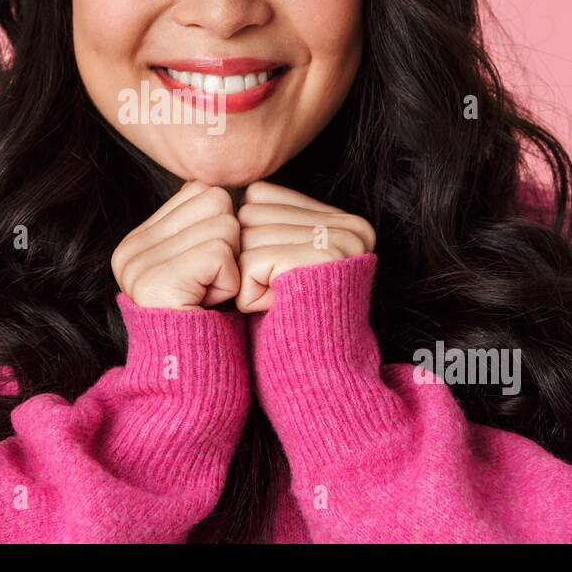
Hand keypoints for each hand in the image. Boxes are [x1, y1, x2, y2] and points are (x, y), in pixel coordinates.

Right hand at [111, 180, 241, 309]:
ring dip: (231, 266)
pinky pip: (221, 254)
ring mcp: (140, 266)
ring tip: (207, 292)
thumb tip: (203, 186)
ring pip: (225, 227)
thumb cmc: (200, 312)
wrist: (189, 370)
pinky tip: (208, 301)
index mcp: (135, 240)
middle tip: (210, 278)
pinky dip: (229, 282)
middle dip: (229, 241)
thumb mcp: (191, 262)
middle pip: (216, 201)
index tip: (205, 264)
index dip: (218, 224)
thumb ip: (191, 223)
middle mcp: (131, 249)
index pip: (197, 189)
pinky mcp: (159, 281)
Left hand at [234, 181, 375, 312]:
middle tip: (277, 294)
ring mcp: (339, 241)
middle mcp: (348, 226)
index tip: (275, 275)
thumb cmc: (288, 324)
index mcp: (343, 220)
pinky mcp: (321, 260)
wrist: (314, 378)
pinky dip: (248, 293)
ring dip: (246, 277)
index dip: (250, 239)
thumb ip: (270, 222)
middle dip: (247, 258)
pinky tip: (275, 310)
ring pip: (244, 236)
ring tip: (278, 303)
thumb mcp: (282, 262)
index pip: (259, 196)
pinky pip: (249, 261)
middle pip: (249, 213)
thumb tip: (222, 193)